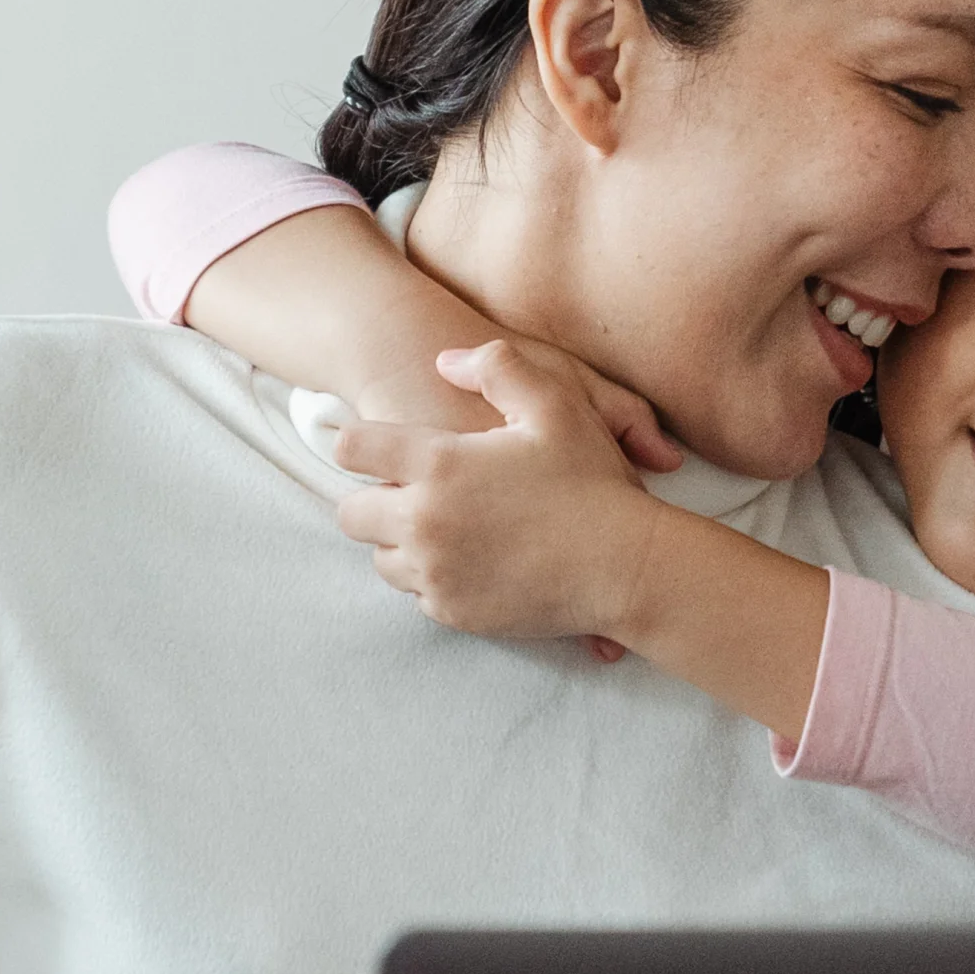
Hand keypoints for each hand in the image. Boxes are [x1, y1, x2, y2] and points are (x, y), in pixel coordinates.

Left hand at [335, 341, 676, 642]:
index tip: (378, 446)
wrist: (624, 568)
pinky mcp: (453, 612)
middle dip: (372, 501)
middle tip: (411, 493)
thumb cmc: (593, 482)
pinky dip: (435, 579)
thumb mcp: (556, 403)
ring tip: (447, 528)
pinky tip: (472, 560)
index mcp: (439, 466)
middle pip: (350, 515)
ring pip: (382, 559)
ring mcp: (435, 573)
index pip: (352, 450)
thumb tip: (445, 361)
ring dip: (402, 543)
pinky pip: (419, 595)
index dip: (359, 443)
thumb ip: (497, 367)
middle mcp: (424, 522)